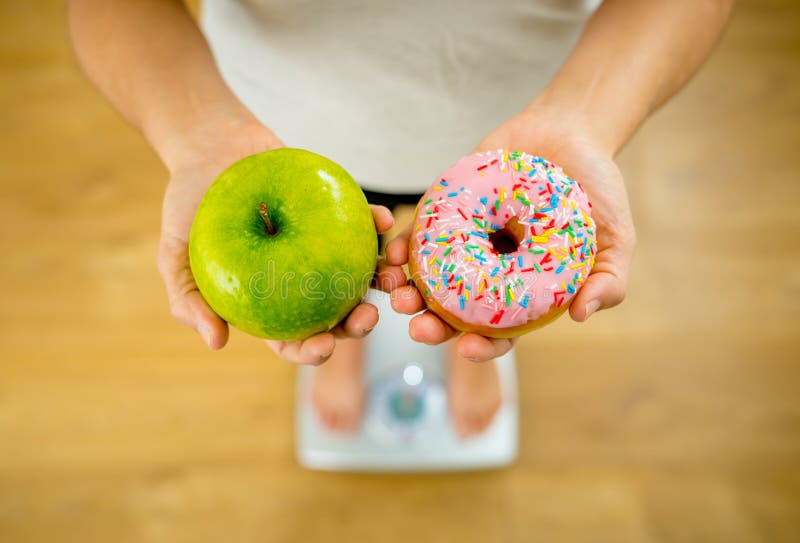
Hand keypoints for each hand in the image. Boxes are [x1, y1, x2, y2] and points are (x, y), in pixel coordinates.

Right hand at [156, 120, 395, 362]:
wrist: (208, 145)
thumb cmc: (189, 204)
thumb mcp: (174, 255)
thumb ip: (189, 301)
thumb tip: (217, 343)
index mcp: (267, 301)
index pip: (293, 337)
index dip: (311, 350)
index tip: (324, 346)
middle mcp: (300, 279)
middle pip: (335, 313)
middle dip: (357, 325)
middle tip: (366, 317)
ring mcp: (321, 246)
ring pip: (358, 274)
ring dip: (380, 281)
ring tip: (390, 279)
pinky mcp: (335, 212)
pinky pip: (361, 222)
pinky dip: (376, 222)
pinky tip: (386, 221)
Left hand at [383, 106, 635, 361]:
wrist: (570, 131)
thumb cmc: (595, 191)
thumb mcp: (615, 237)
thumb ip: (608, 278)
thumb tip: (582, 314)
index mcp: (523, 292)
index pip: (500, 332)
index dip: (483, 347)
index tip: (467, 349)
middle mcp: (489, 272)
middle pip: (455, 311)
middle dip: (433, 325)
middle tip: (418, 327)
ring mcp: (465, 242)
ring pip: (429, 277)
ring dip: (408, 291)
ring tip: (397, 293)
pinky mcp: (446, 210)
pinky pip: (419, 234)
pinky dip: (402, 247)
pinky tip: (392, 253)